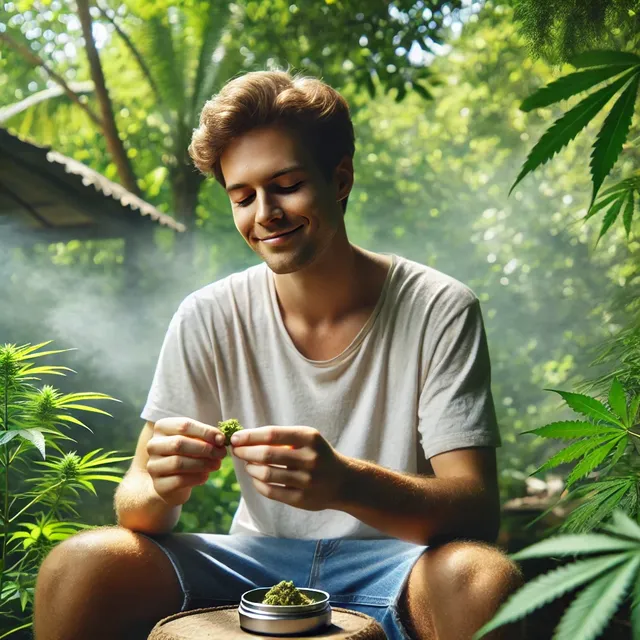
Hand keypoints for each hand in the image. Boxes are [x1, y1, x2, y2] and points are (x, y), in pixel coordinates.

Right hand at [147, 417, 226, 505]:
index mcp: (162, 428)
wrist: (172, 482)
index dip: (206, 431)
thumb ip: (206, 437)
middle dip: (205, 448)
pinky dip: (197, 477)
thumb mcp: (195, 441)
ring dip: (203, 463)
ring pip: (179, 462)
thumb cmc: (187, 455)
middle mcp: (153, 445)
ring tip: (217, 464)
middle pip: (179, 443)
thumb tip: (220, 439)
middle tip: (221, 453)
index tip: (222, 439)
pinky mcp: (158, 485)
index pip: (184, 425)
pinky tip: (205, 476)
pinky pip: (180, 480)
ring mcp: (153, 466)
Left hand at [231, 426, 346, 510]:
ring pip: (266, 474)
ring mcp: (306, 481)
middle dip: (245, 452)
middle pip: (266, 454)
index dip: (250, 436)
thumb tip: (244, 438)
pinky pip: (270, 491)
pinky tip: (256, 478)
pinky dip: (258, 483)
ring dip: (250, 468)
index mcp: (310, 438)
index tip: (235, 438)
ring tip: (248, 464)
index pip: (272, 434)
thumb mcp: (307, 438)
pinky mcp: (302, 499)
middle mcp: (310, 458)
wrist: (343, 481)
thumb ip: (281, 437)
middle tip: (236, 451)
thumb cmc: (317, 454)